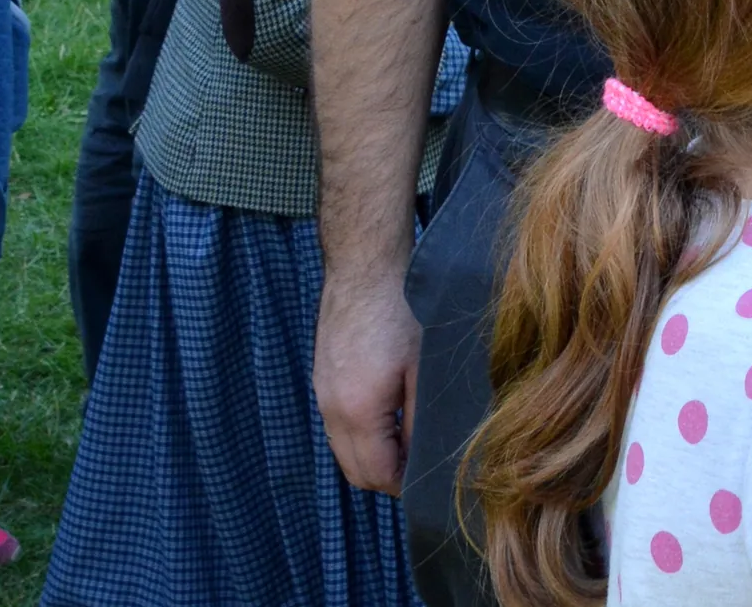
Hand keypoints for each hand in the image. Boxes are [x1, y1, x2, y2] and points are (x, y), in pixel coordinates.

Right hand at [315, 269, 420, 494]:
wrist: (366, 267)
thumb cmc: (402, 310)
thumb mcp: (423, 368)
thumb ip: (421, 420)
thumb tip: (424, 459)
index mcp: (357, 410)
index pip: (376, 474)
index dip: (404, 485)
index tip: (430, 479)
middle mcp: (330, 408)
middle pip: (354, 470)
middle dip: (387, 476)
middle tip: (422, 466)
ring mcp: (321, 393)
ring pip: (344, 449)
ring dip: (374, 455)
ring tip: (410, 441)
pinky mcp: (322, 379)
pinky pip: (337, 425)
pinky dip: (361, 434)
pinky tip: (390, 416)